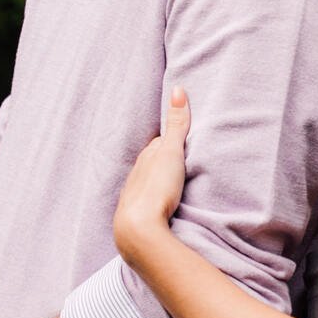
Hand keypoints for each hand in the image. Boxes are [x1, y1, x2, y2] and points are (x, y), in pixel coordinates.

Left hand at [113, 85, 190, 262]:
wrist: (138, 229)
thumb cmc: (156, 188)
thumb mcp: (172, 152)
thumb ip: (176, 124)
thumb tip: (177, 89)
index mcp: (146, 157)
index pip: (159, 143)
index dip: (171, 139)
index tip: (183, 136)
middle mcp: (137, 173)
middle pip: (151, 162)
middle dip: (163, 158)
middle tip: (180, 156)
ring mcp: (134, 195)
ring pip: (147, 181)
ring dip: (158, 179)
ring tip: (171, 180)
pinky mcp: (137, 215)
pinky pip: (146, 201)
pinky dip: (154, 197)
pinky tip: (160, 203)